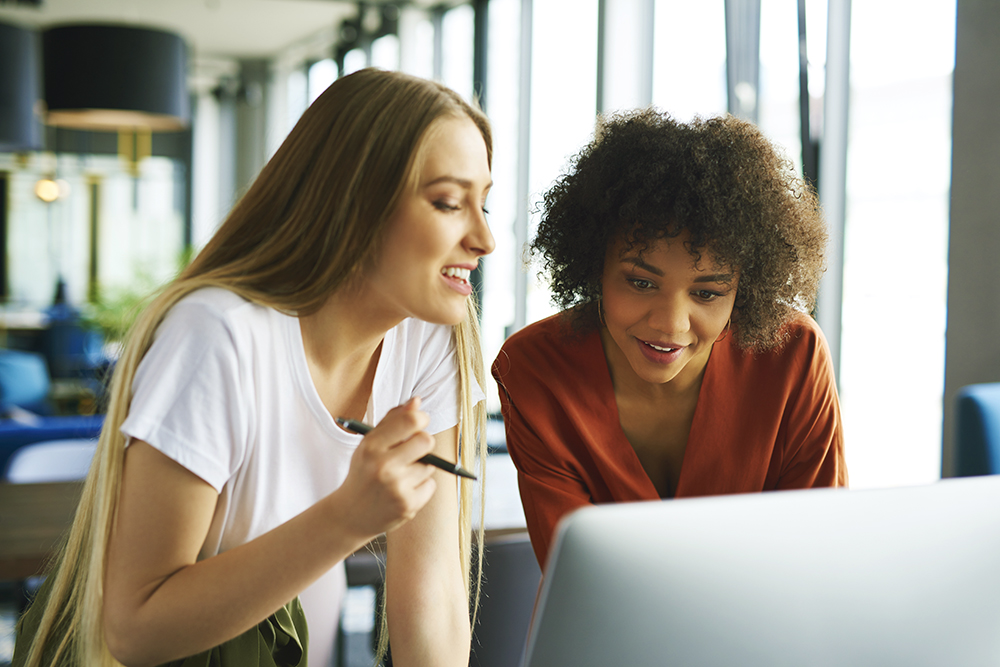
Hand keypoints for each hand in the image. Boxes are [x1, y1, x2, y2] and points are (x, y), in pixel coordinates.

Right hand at [334, 397, 437, 539]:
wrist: (349, 515)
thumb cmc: (363, 473)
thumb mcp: (369, 444)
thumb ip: (392, 420)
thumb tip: (417, 401)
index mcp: (372, 446)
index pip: (410, 421)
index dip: (421, 418)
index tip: (419, 421)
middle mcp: (383, 466)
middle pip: (426, 441)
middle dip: (423, 442)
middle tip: (413, 449)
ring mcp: (396, 487)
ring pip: (429, 465)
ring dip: (420, 467)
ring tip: (401, 476)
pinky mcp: (408, 505)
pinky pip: (430, 485)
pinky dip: (421, 487)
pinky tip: (403, 491)